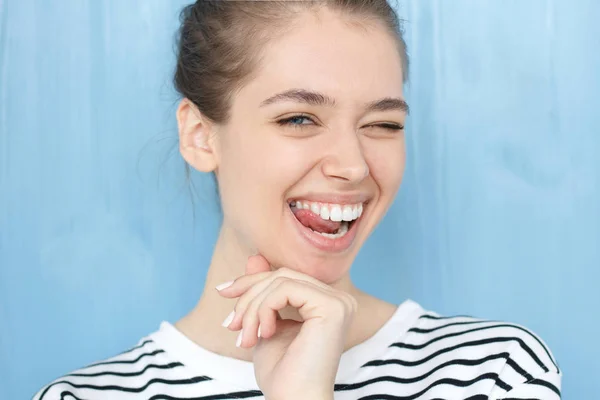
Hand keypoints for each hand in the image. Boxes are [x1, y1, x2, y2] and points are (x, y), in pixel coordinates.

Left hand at [216, 254, 357, 399]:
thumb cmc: (282, 372)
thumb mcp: (265, 323)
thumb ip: (264, 291)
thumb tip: (255, 256)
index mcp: (327, 302)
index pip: (285, 276)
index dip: (251, 282)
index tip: (222, 292)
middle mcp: (339, 299)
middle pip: (282, 275)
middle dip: (248, 295)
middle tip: (231, 324)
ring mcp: (339, 302)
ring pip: (281, 280)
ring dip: (252, 308)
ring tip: (244, 337)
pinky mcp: (332, 308)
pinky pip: (285, 289)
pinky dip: (264, 309)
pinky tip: (263, 333)